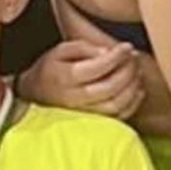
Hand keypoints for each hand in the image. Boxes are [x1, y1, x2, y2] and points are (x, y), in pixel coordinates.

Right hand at [16, 40, 144, 119]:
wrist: (35, 95)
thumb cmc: (50, 70)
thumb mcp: (60, 50)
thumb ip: (84, 48)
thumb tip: (108, 52)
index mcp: (65, 78)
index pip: (98, 67)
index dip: (117, 56)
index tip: (126, 46)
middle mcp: (75, 99)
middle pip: (111, 87)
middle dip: (128, 70)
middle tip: (133, 58)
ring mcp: (85, 114)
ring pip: (117, 104)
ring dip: (132, 86)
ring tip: (135, 71)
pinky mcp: (94, 123)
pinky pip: (119, 116)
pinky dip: (133, 102)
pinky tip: (135, 89)